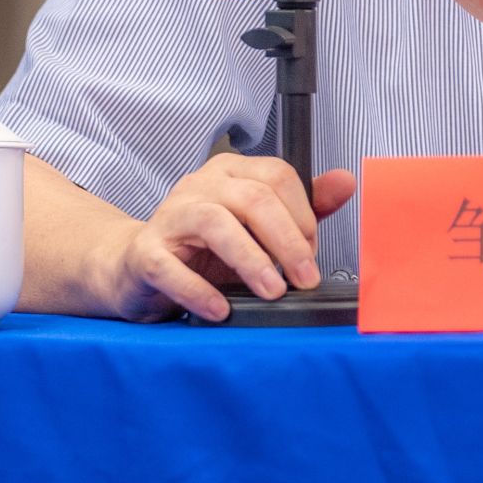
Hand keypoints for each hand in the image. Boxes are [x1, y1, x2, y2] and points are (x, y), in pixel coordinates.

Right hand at [96, 155, 354, 321]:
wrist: (135, 268)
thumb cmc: (203, 249)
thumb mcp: (258, 227)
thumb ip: (304, 207)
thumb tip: (346, 182)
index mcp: (232, 172)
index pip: (278, 176)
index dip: (303, 216)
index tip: (312, 254)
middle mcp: (200, 185)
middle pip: (253, 199)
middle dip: (287, 241)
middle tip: (306, 278)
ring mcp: (169, 216)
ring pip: (215, 223)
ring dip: (250, 260)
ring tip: (273, 291)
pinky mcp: (145, 253)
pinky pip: (170, 267)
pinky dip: (199, 290)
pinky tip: (222, 310)